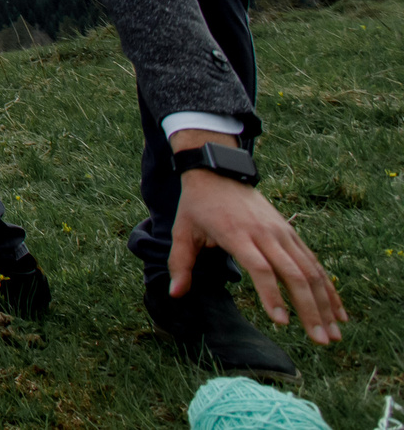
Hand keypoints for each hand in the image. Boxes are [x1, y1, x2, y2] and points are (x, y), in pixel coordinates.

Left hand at [170, 169, 347, 343]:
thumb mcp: (182, 230)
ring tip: (335, 335)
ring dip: (326, 303)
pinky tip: (338, 312)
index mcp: (237, 234)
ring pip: (310, 271)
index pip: (260, 268)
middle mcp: (265, 234)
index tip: (281, 322)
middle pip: (293, 274)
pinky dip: (329, 288)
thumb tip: (175, 294)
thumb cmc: (198, 205)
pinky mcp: (291, 233)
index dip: (271, 295)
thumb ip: (180, 263)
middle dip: (310, 309)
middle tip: (321, 341)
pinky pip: (314, 263)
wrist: (218, 172)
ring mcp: (282, 233)